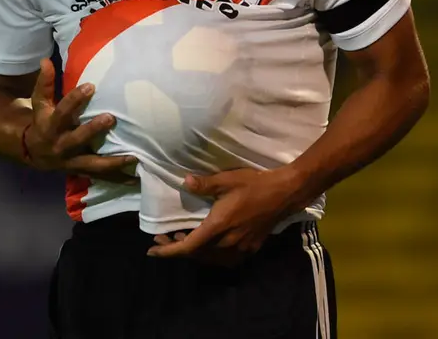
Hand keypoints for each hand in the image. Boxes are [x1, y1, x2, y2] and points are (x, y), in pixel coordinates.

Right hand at [26, 58, 137, 183]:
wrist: (35, 153)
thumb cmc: (42, 121)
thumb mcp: (39, 103)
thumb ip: (45, 83)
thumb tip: (46, 60)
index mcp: (50, 127)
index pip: (62, 111)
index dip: (74, 99)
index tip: (90, 86)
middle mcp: (61, 146)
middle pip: (77, 139)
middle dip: (92, 130)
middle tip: (111, 118)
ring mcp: (72, 162)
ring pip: (92, 164)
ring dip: (113, 162)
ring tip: (133, 157)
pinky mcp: (82, 171)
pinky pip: (101, 177)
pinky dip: (118, 179)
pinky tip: (136, 180)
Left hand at [147, 167, 305, 264]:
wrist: (286, 193)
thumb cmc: (254, 184)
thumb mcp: (226, 180)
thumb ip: (204, 185)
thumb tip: (185, 182)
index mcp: (218, 227)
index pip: (188, 247)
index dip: (168, 251)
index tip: (152, 250)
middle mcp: (228, 242)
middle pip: (197, 254)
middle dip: (177, 248)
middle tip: (164, 238)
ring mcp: (241, 247)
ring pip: (210, 258)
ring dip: (194, 251)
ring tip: (183, 238)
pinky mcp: (251, 247)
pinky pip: (225, 258)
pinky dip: (211, 254)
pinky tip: (209, 243)